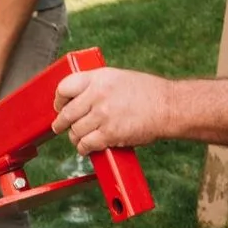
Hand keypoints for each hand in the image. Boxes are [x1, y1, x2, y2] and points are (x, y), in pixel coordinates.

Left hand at [52, 69, 171, 154]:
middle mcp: (97, 95)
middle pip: (66, 113)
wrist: (168, 107)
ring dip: (75, 138)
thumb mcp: (119, 78)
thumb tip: (79, 97)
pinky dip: (84, 149)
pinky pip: (86, 145)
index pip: (64, 87)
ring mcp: (103, 115)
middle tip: (60, 126)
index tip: (59, 105)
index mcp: (98, 78)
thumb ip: (98, 85)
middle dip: (61, 123)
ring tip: (79, 139)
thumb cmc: (148, 93)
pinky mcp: (109, 134)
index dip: (58, 99)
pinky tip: (86, 148)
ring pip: (75, 131)